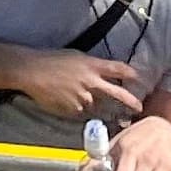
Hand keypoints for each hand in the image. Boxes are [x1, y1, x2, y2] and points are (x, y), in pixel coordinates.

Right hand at [17, 51, 145, 128]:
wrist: (31, 71)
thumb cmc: (51, 60)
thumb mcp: (74, 57)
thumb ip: (90, 67)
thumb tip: (100, 76)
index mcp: (92, 65)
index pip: (117, 69)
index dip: (129, 74)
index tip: (137, 78)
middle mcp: (91, 82)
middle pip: (117, 94)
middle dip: (130, 102)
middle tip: (139, 108)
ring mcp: (84, 98)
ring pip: (97, 106)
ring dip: (96, 106)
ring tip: (83, 100)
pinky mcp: (74, 110)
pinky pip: (81, 112)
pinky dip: (78, 109)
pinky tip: (66, 101)